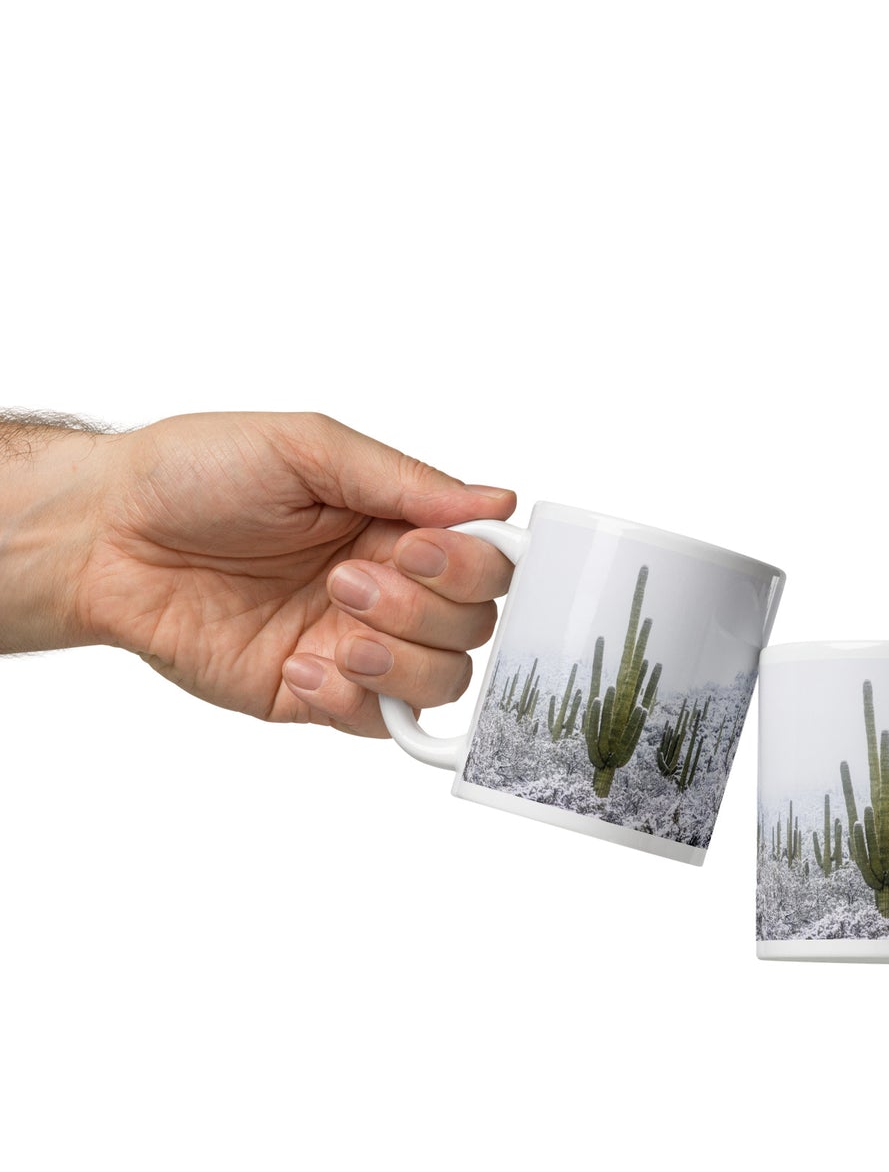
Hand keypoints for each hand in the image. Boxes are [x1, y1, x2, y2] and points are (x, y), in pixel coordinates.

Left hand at [71, 412, 515, 733]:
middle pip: (474, 628)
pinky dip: (351, 701)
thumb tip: (497, 501)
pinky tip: (298, 664)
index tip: (419, 548)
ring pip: (442, 681)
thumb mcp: (307, 448)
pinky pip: (377, 723)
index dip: (471, 568)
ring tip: (332, 625)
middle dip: (421, 609)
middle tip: (346, 579)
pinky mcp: (317, 693)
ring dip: (397, 659)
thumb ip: (405, 480)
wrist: (108, 537)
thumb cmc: (194, 474)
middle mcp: (391, 588)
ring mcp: (357, 644)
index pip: (487, 563)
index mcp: (398, 524)